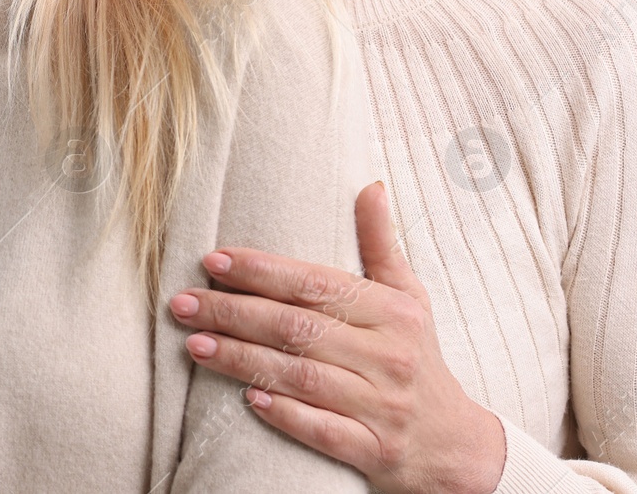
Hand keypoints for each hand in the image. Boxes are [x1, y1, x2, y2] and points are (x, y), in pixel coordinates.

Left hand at [166, 182, 505, 493]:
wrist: (456, 446)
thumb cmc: (416, 358)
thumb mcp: (408, 298)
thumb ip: (380, 244)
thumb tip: (368, 185)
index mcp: (392, 312)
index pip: (316, 284)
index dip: (263, 271)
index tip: (213, 261)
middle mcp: (388, 355)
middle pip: (297, 328)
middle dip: (233, 312)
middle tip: (181, 303)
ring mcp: (382, 405)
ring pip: (301, 376)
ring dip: (242, 360)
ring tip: (194, 344)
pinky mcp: (375, 450)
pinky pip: (323, 431)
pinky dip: (286, 415)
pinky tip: (248, 400)